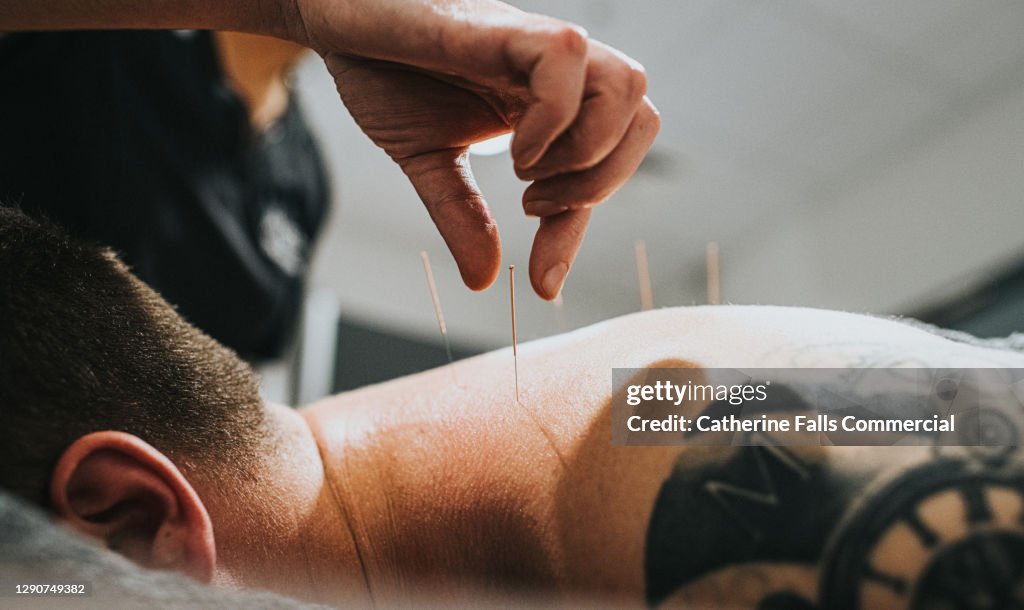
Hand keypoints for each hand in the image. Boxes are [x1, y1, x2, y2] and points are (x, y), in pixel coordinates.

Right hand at [292, 0, 659, 298]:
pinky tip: (512, 147)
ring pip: (628, 86)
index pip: (603, 164)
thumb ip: (460, 215)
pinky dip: (551, 117)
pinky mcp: (502, 25)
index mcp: (545, 102)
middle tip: (535, 206)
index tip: (543, 282)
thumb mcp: (427, 160)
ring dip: (586, 151)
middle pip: (644, 120)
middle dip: (603, 184)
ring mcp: (533, 46)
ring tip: (526, 173)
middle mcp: (553, 73)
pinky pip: (565, 59)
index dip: (578, 229)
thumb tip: (481, 280)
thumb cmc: (380, 70)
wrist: (330, 15)